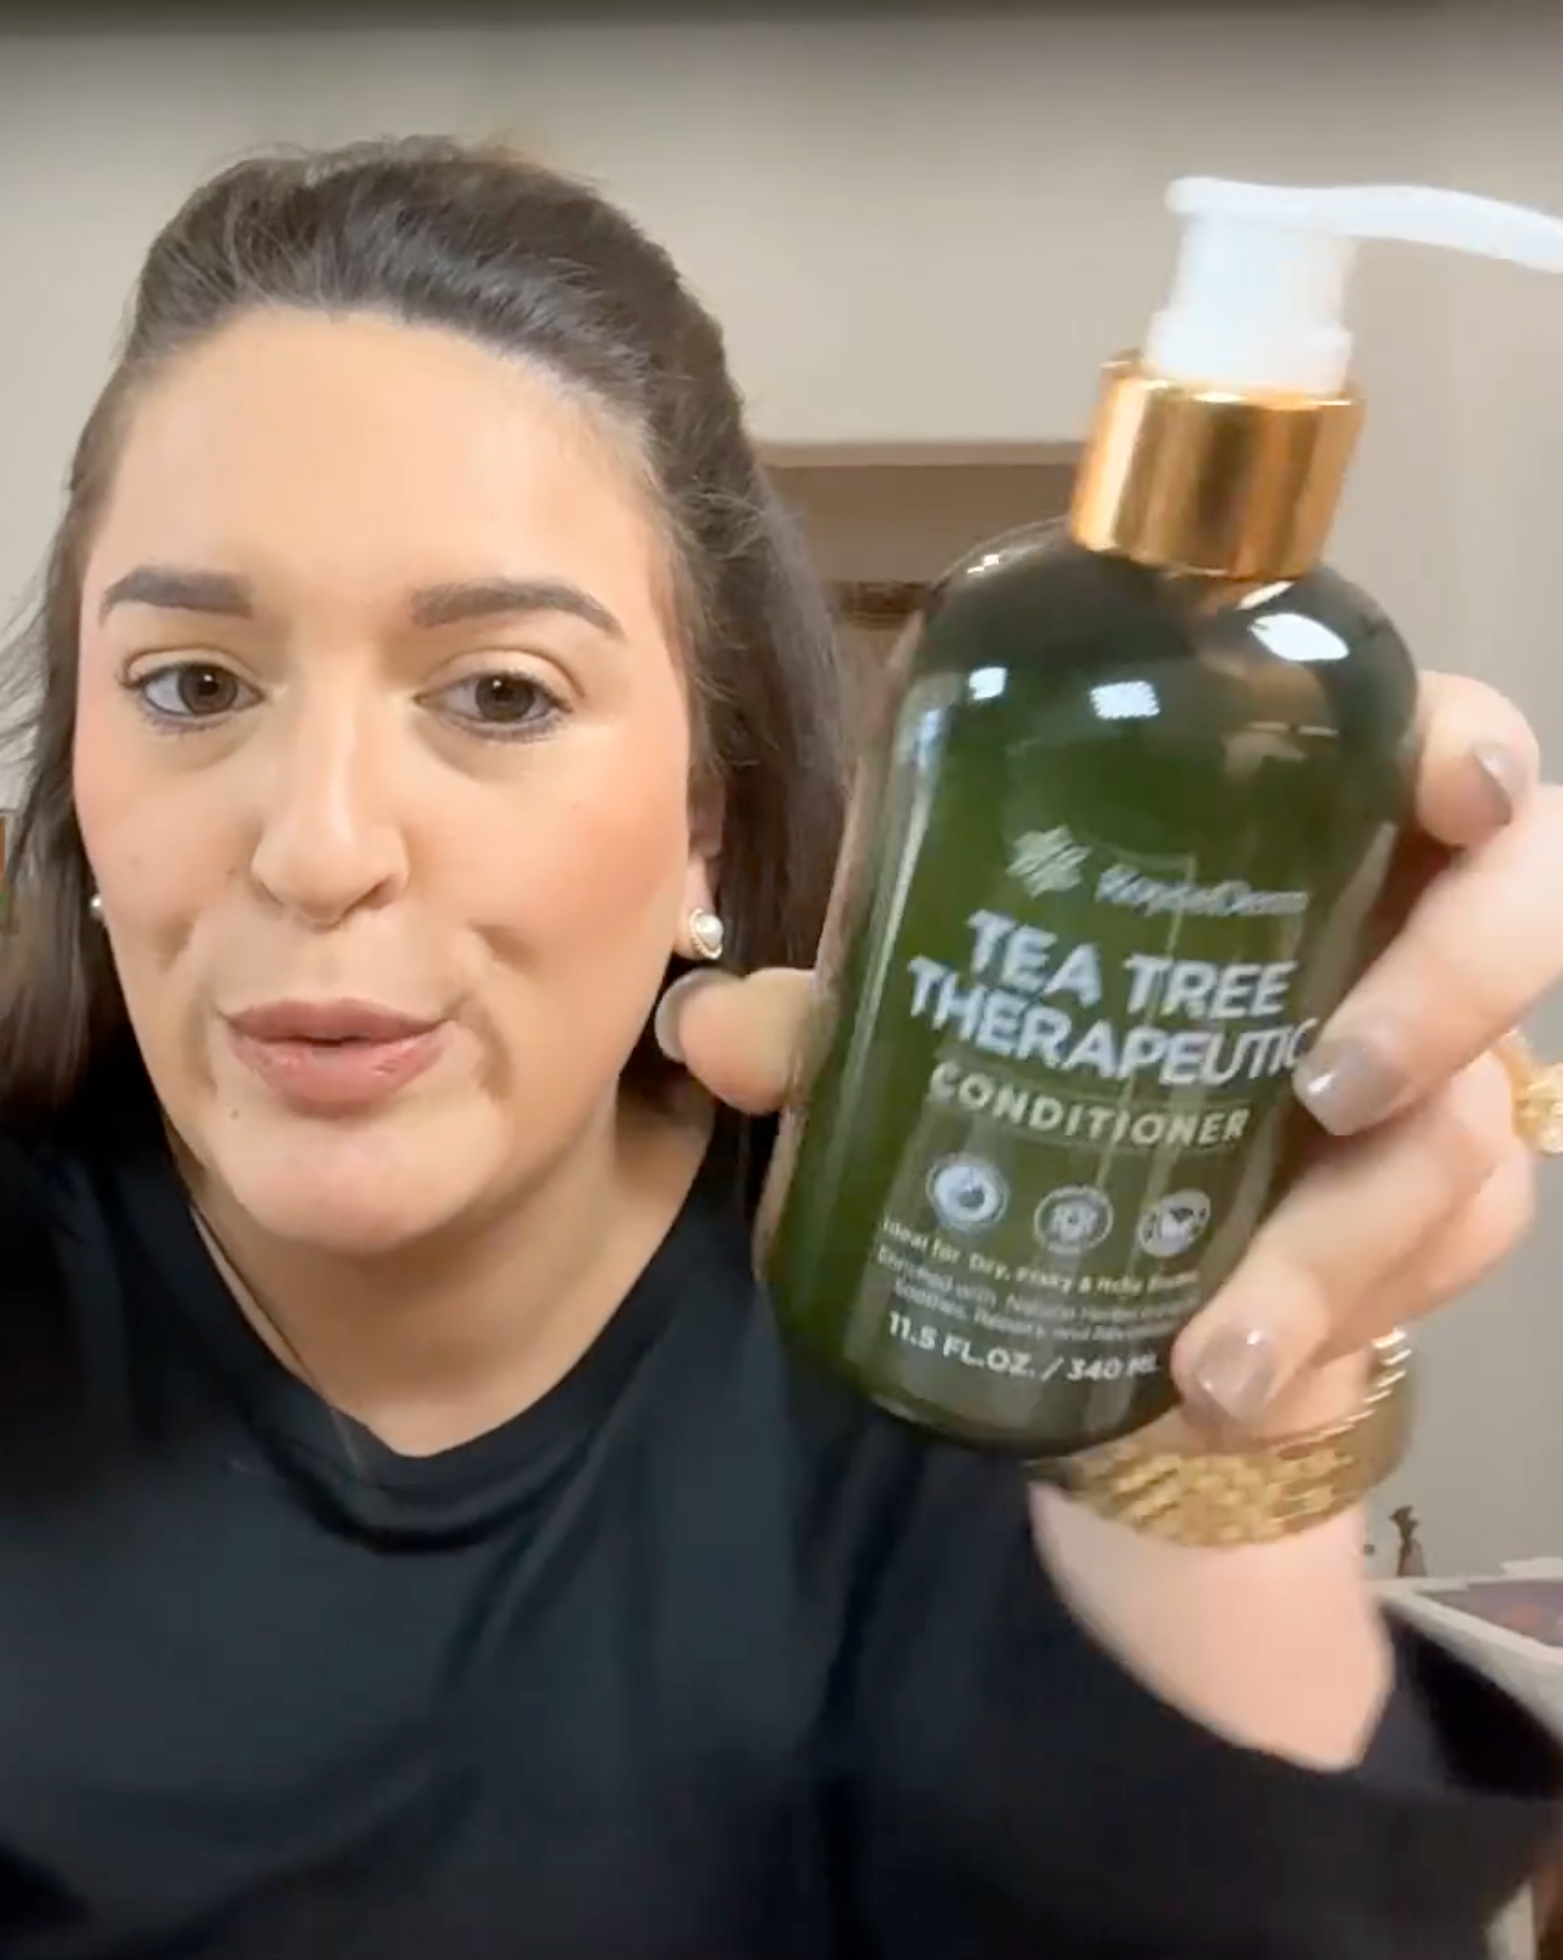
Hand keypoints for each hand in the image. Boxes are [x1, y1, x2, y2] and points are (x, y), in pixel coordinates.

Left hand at [660, 669, 1555, 1442]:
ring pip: (1462, 1141)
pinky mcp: (1429, 1232)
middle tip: (1327, 1089)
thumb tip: (705, 1028)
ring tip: (1218, 1346)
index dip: (1468, 756)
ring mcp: (1434, 1092)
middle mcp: (1391, 945)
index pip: (1430, 748)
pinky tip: (1224, 1393)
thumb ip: (831, 1026)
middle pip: (1519, 918)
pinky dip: (1318, 1341)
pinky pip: (1423, 1282)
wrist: (1093, 1261)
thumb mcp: (926, 1032)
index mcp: (1288, 838)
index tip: (1452, 795)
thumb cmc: (1032, 1065)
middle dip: (1443, 995)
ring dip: (1337, 1253)